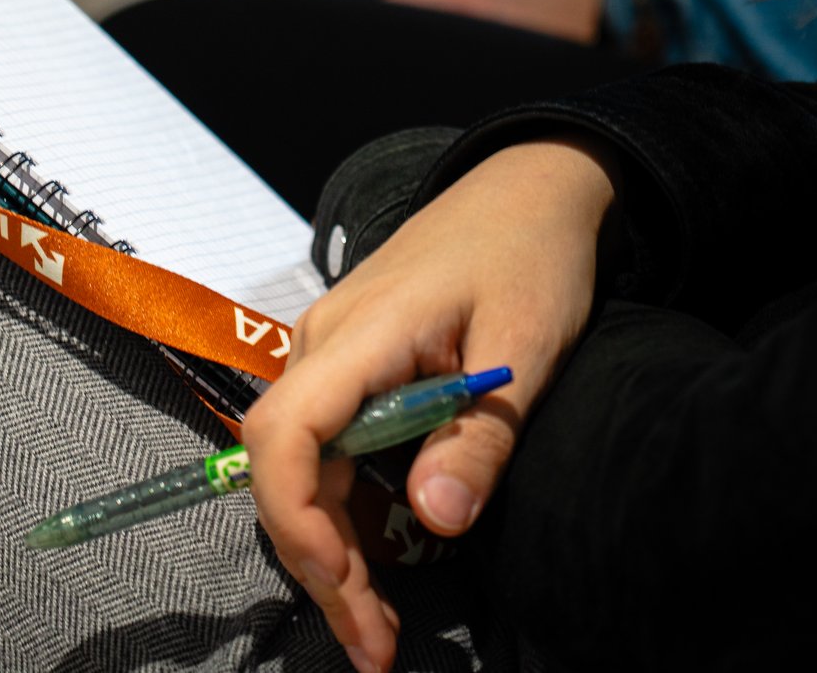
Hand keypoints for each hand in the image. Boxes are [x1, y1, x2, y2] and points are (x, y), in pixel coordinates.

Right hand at [241, 139, 619, 671]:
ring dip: (331, 543)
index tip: (349, 588)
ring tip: (378, 620)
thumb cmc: (531, 253)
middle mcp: (325, 342)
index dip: (298, 519)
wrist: (528, 189)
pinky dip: (345, 506)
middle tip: (373, 644)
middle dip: (319, 561)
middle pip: (285, 464)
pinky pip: (327, 443)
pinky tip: (378, 551)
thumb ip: (479, 434)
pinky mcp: (351, 361)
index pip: (286, 433)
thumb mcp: (524, 347)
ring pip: (302, 463)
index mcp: (361, 332)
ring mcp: (332, 350)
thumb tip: (434, 522)